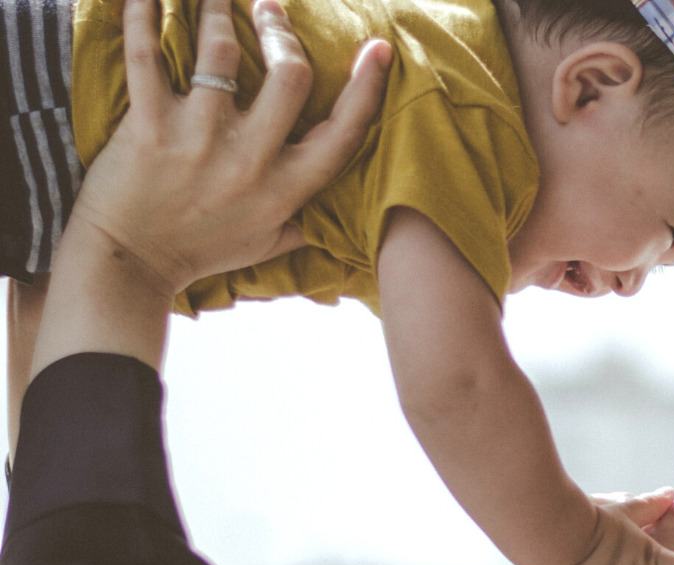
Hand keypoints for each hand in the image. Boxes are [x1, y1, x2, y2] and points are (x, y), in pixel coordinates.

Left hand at [66, 0, 390, 297]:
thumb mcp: (269, 243)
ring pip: (220, 50)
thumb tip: (343, 204)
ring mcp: (199, 139)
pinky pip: (147, 56)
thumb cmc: (202, 251)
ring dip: (218, 8)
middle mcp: (249, 160)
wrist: (131, 264)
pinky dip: (144, 14)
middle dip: (281, 31)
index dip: (367, 87)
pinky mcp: (150, 126)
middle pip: (290, 75)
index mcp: (285, 189)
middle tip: (268, 9)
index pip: (343, 133)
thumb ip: (307, 218)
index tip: (377, 48)